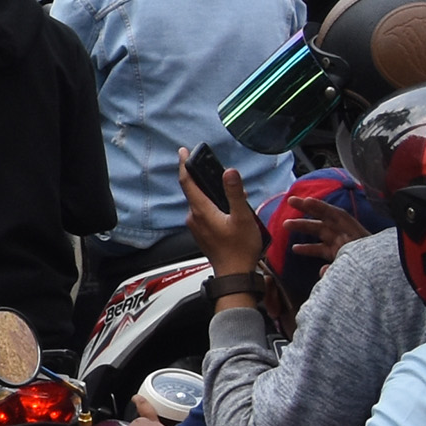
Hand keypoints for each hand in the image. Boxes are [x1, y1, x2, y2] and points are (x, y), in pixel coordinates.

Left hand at [177, 150, 264, 271]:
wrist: (235, 274)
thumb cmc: (240, 249)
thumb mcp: (242, 217)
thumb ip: (235, 193)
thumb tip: (229, 172)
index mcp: (201, 210)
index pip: (187, 182)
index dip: (185, 164)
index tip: (183, 151)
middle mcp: (194, 217)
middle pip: (194, 191)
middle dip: (205, 179)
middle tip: (218, 173)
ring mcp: (197, 226)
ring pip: (201, 202)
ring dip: (213, 195)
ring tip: (233, 196)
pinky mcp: (202, 233)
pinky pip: (204, 213)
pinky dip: (213, 206)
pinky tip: (229, 211)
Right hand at [288, 198, 371, 266]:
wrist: (384, 275)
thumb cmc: (372, 265)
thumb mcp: (357, 264)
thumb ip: (339, 267)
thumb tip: (322, 271)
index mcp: (352, 231)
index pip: (335, 214)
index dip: (320, 207)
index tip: (307, 201)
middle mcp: (345, 234)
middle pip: (324, 218)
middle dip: (307, 209)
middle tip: (291, 201)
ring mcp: (340, 243)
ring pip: (319, 231)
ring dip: (303, 227)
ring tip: (286, 225)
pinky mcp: (337, 254)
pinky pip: (320, 249)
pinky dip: (308, 248)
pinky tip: (295, 249)